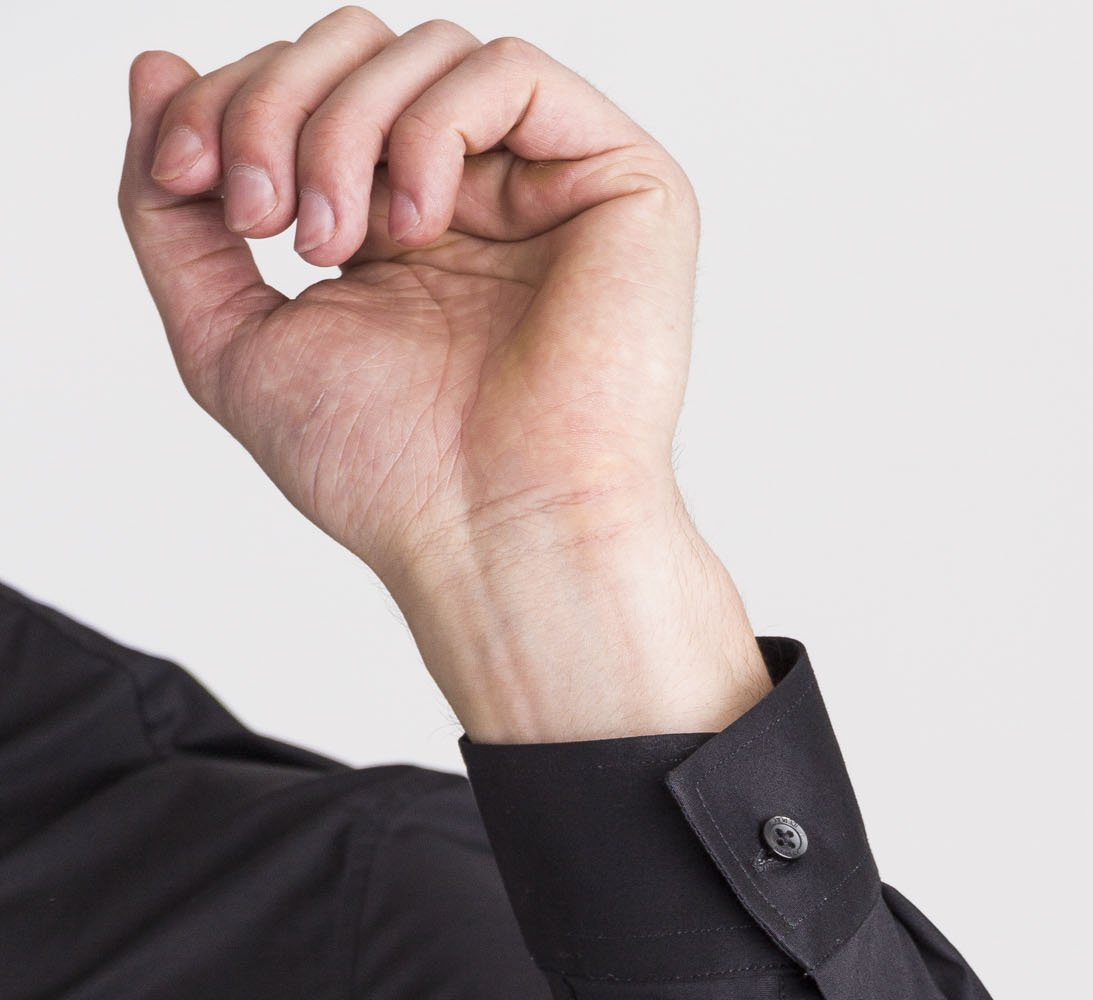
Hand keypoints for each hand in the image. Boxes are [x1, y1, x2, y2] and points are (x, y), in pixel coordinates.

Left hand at [118, 10, 703, 594]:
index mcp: (389, 229)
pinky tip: (417, 224)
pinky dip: (433, 125)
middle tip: (263, 215)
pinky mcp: (620, 181)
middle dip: (274, 103)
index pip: (301, 90)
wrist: (492, 537)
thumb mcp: (228, 339)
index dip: (224, 102)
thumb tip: (152, 67)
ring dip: (343, 124)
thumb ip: (171, 216)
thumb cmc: (391, 476)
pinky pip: (509, 70)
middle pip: (354, 46)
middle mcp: (470, 196)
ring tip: (334, 243)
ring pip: (424, 48)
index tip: (184, 178)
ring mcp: (545, 185)